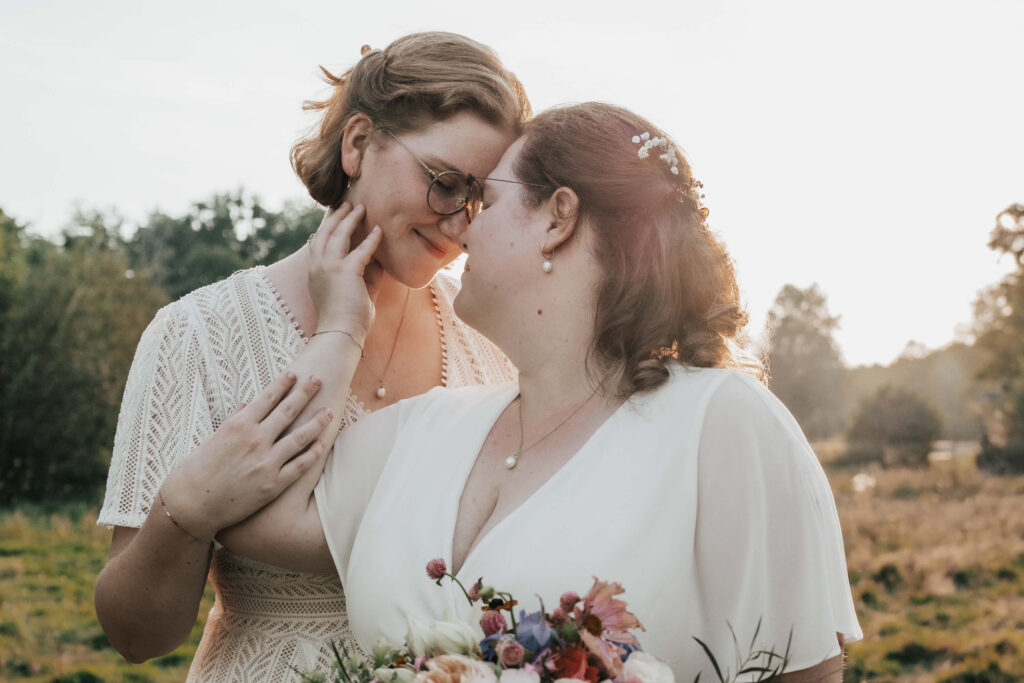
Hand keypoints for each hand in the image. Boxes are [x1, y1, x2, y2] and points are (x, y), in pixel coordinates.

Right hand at [159, 371, 333, 541]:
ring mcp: (267, 462)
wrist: (192, 505)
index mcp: (238, 425)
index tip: (295, 374)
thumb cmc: (196, 471)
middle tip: (318, 379)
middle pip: (288, 411)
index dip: (283, 384)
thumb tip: (245, 405)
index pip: (267, 398)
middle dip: (305, 392)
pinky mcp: (273, 484)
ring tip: (329, 411)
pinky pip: (299, 466)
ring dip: (317, 422)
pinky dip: (313, 454)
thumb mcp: (212, 439)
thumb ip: (233, 421)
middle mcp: (256, 440)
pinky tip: (323, 444)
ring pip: (300, 437)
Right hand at [308, 203, 383, 345]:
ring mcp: (329, 267)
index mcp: (315, 272)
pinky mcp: (345, 271)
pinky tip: (379, 231)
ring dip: (350, 219)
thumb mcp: (355, 292)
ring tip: (360, 207)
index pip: (319, 243)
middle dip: (336, 216)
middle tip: (347, 204)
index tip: (336, 216)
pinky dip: (372, 240)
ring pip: (338, 234)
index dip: (327, 228)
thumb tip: (379, 261)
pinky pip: (361, 250)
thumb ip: (365, 275)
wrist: (341, 333)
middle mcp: (317, 266)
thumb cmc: (348, 319)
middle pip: (325, 233)